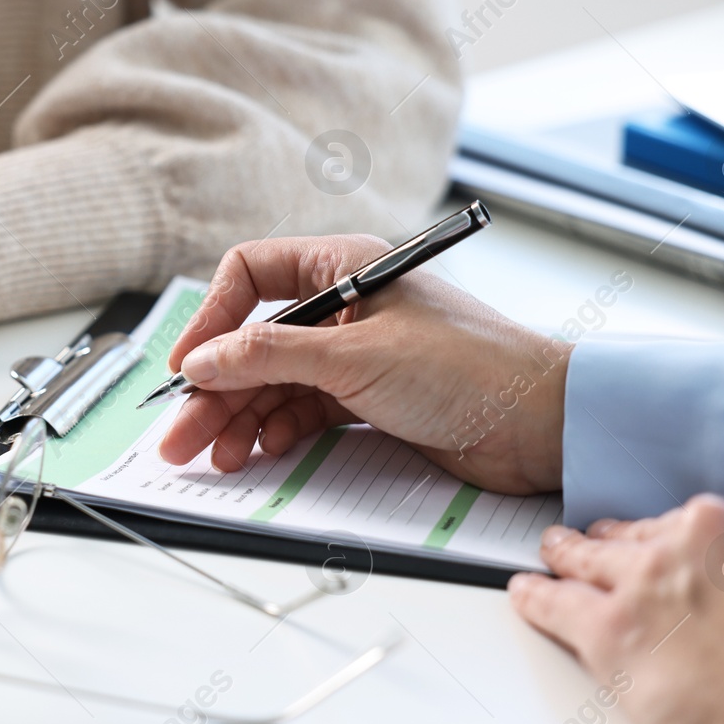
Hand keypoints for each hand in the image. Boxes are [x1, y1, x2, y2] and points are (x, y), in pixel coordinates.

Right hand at [158, 235, 570, 493]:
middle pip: (254, 340)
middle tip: (181, 435)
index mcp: (344, 266)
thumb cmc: (472, 368)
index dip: (211, 319)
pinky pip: (302, 410)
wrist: (541, 423)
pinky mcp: (368, 399)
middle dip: (214, 388)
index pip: (250, 275)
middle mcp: (346, 305)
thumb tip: (203, 361)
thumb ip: (269, 356)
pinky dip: (275, 431)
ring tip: (215, 456)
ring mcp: (355, 354)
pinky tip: (258, 452)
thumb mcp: (355, 358)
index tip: (186, 367)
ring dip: (239, 417)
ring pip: (274, 381)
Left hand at [509, 484, 723, 723]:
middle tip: (607, 550)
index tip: (676, 545)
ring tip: (555, 555)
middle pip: (644, 533)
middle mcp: (703, 532)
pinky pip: (556, 601)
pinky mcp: (610, 626)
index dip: (685, 538)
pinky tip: (526, 593)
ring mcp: (651, 577)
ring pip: (591, 558)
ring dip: (569, 557)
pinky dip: (536, 597)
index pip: (707, 515)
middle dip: (626, 547)